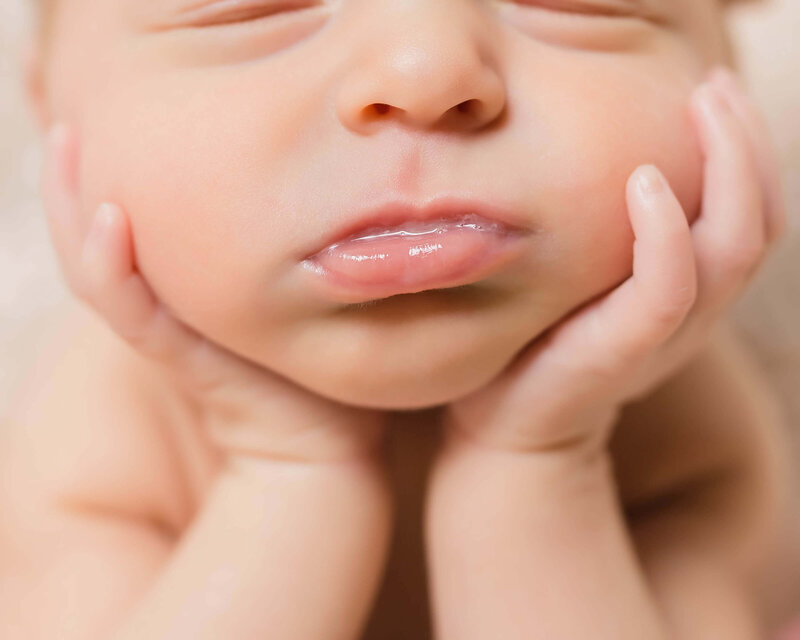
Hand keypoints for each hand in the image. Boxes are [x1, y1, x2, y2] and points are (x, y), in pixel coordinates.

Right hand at [41, 123, 388, 463]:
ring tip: (68, 146)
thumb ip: (295, 239)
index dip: (110, 178)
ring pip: (105, 272)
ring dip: (76, 213)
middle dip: (75, 184)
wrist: (330, 444)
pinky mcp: (191, 362)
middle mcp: (173, 307)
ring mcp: (176, 334)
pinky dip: (115, 272)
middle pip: (102, 242)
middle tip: (71, 120)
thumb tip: (316, 168)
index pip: (135, 226)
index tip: (109, 114)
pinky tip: (110, 219)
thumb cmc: (328, 360)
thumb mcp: (307, 283)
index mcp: (192, 289)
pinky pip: (139, 316)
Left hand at [440, 67, 786, 454]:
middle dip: (748, 147)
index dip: (749, 153)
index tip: (714, 90)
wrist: (508, 427)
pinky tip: (644, 181)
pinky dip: (666, 234)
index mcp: (690, 293)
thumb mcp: (583, 281)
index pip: (750, 218)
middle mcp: (692, 314)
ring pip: (732, 249)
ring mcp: (663, 336)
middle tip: (715, 85)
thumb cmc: (537, 342)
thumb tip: (597, 163)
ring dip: (728, 171)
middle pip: (757, 223)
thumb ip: (609, 237)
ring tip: (703, 105)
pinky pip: (667, 290)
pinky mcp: (621, 353)